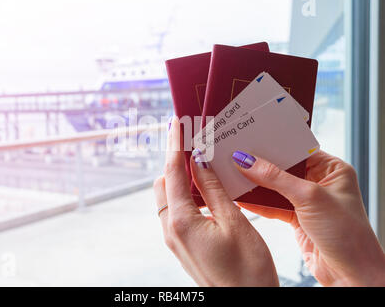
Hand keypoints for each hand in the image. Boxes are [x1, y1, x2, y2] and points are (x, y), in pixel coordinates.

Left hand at [153, 117, 278, 285]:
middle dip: (175, 161)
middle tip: (194, 143)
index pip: (172, 173)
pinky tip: (207, 190)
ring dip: (182, 179)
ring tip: (202, 162)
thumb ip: (213, 189)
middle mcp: (171, 230)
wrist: (248, 304)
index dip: (174, 145)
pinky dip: (187, 196)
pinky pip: (177, 212)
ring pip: (170, 198)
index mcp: (181, 222)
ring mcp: (175, 240)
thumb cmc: (248, 270)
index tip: (174, 123)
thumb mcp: (234, 222)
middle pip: (164, 184)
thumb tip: (199, 160)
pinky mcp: (183, 245)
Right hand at [233, 150, 384, 285]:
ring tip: (232, 176)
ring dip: (255, 185)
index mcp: (332, 169)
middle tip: (235, 157)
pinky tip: (241, 198)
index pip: (296, 150)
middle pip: (282, 168)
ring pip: (274, 187)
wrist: (351, 274)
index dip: (273, 146)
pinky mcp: (295, 218)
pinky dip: (257, 203)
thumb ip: (275, 178)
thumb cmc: (347, 234)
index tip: (249, 141)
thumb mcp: (310, 197)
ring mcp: (306, 201)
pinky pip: (272, 205)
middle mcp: (319, 182)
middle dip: (260, 165)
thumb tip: (247, 161)